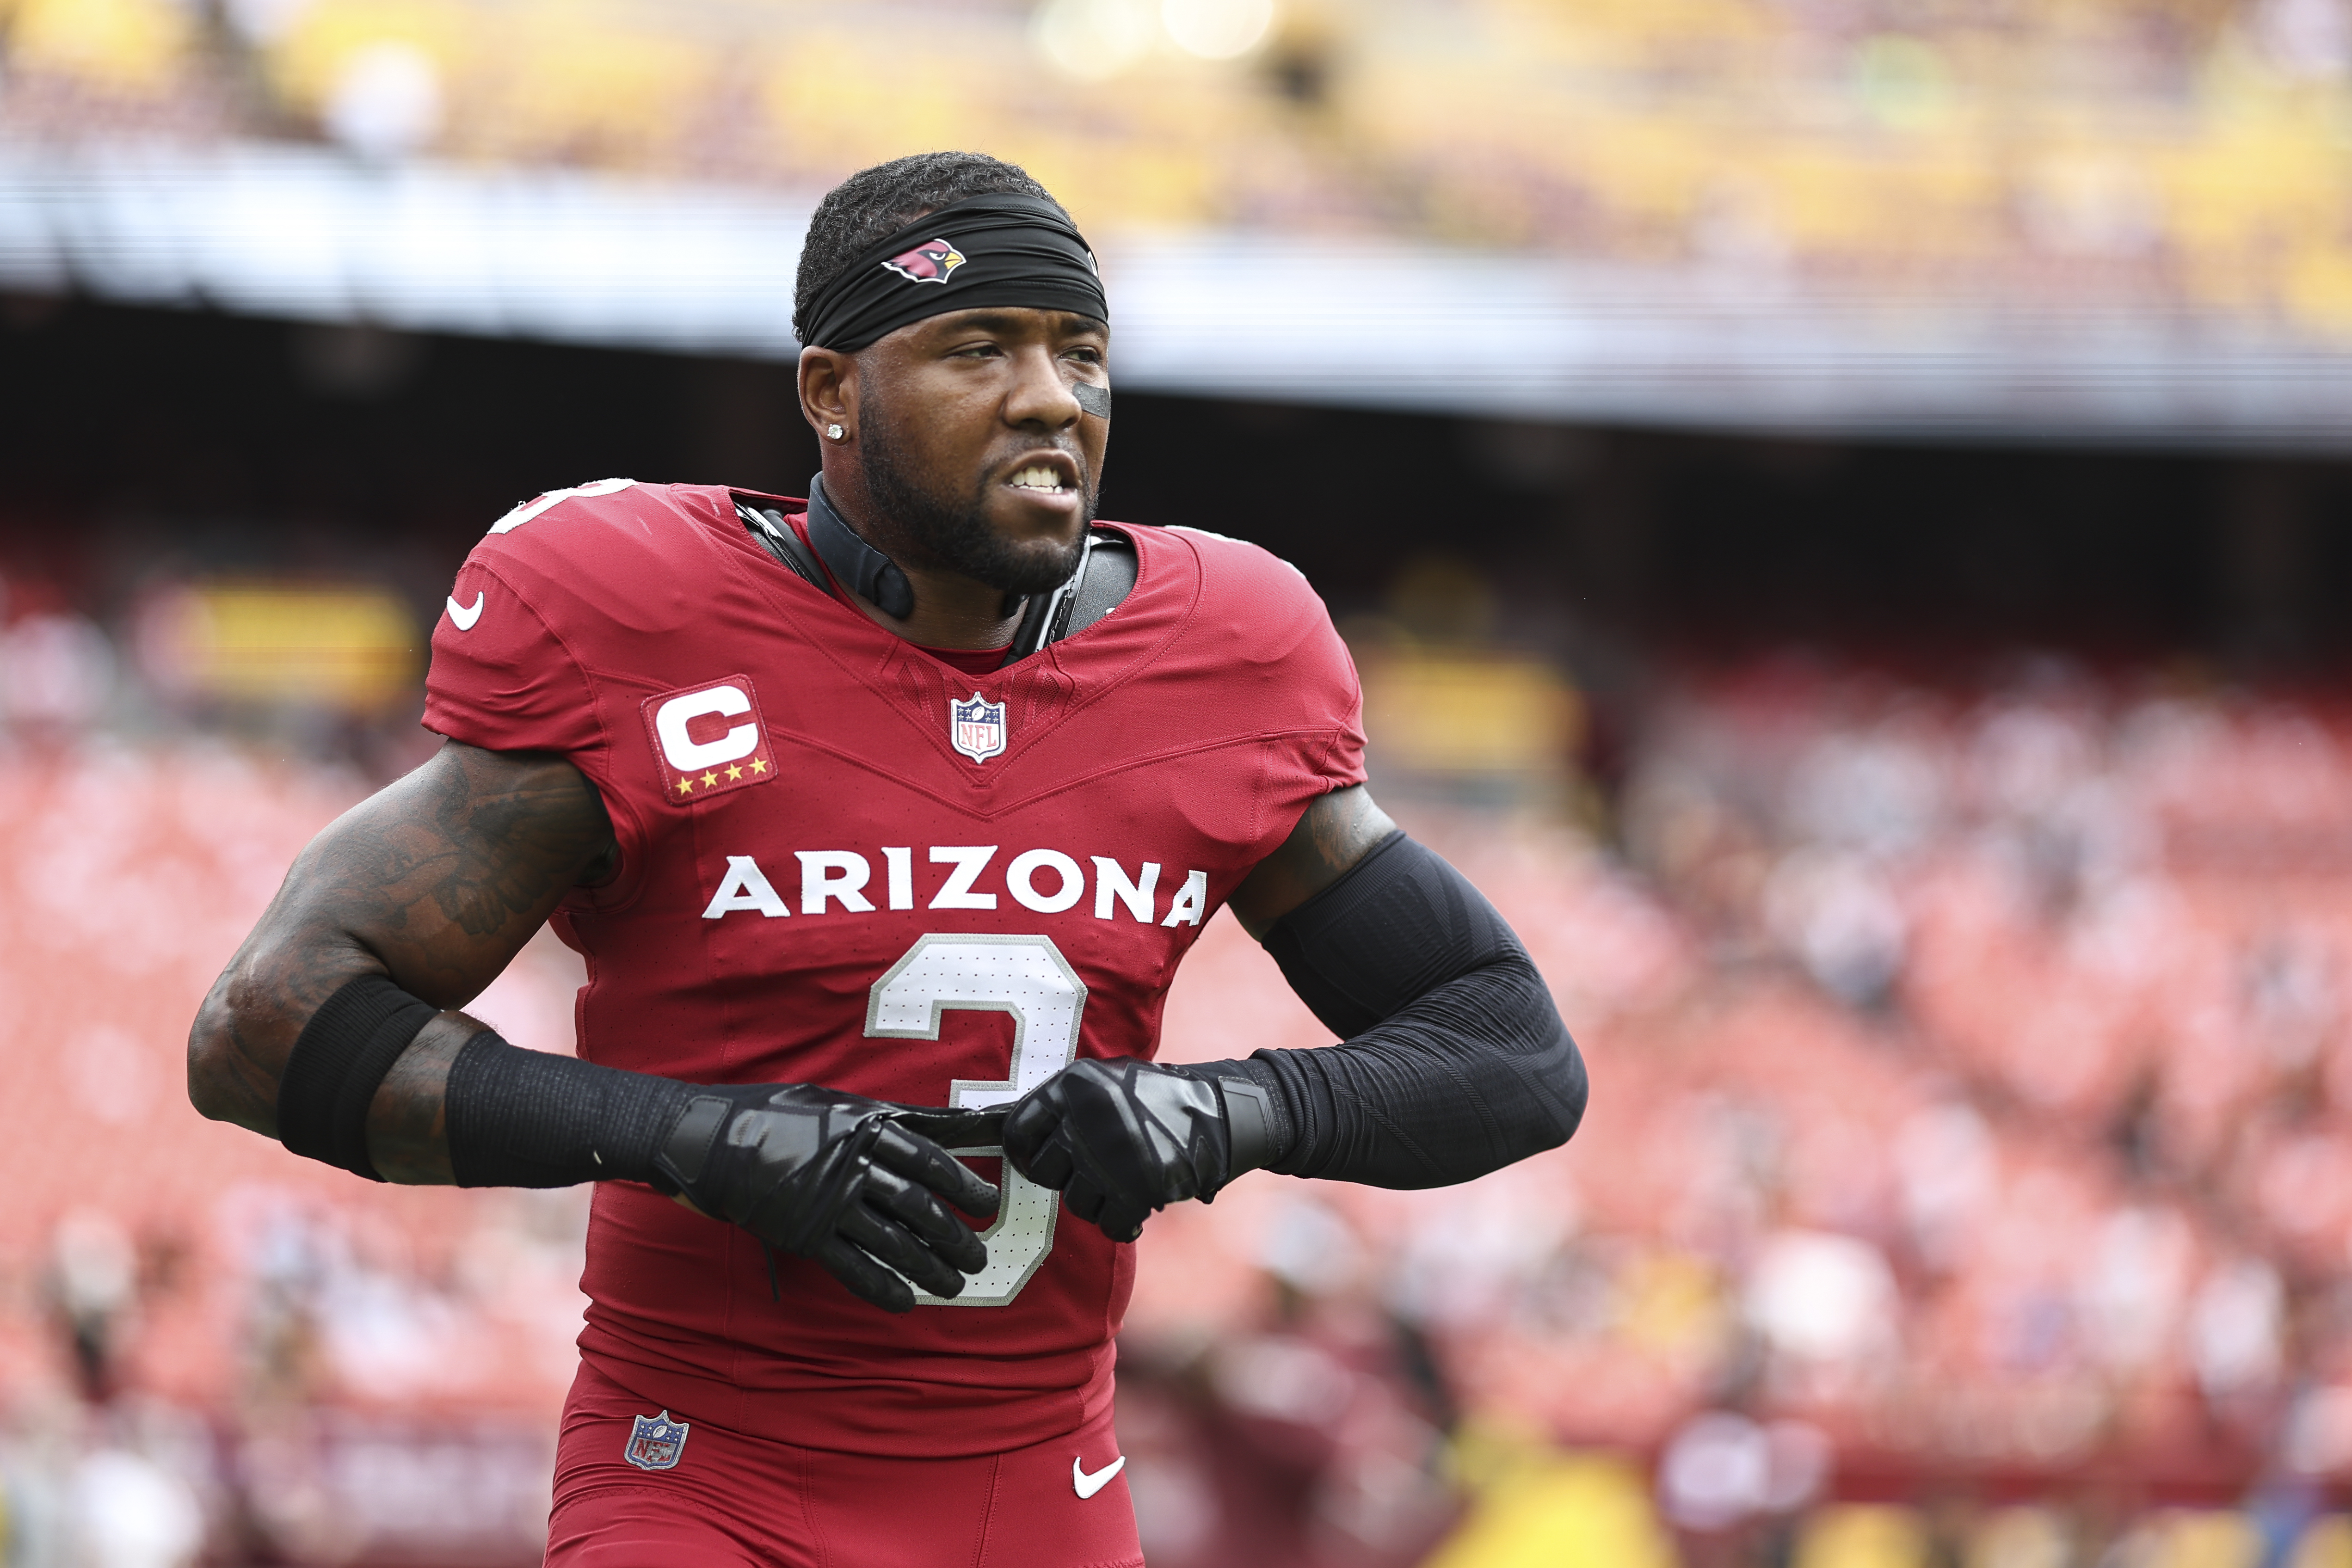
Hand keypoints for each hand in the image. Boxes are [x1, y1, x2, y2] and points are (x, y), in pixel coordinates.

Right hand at [652, 1085, 1000, 1311]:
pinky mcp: (805, 1235)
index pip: (929, 1161)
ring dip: (929, 1268)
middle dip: (954, 1236)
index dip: (964, 1185)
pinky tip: (905, 1302)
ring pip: (892, 1243)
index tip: (988, 1204)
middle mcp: (853, 1167)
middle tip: (978, 1257)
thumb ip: (898, 1117)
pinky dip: (882, 1288)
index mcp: (866, 1129)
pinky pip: (852, 1268)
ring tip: (954, 1285)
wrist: (712, 1140)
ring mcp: (829, 1204)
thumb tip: (953, 1120)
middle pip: (918, 1207)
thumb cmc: (780, 1114)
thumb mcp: (842, 1103)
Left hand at [1003, 1059, 1237, 1242]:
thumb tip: (993, 1125)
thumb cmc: (1150, 1097)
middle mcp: (1088, 1116)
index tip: (1039, 1162)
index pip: (1017, 1131)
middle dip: (1064, 1178)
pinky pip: (1111, 1223)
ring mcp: (1114, 1153)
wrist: (1217, 1112)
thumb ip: (1059, 1103)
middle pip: (1043, 1172)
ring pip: (1076, 1201)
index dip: (1024, 1154)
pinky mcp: (1141, 1185)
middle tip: (1093, 1169)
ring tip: (1122, 1180)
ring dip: (1098, 1200)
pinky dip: (1122, 1223)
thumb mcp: (1102, 1080)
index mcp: (1073, 1084)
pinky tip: (1136, 1207)